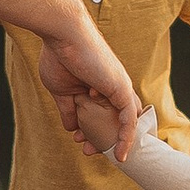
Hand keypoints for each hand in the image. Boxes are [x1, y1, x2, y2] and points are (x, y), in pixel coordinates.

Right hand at [35, 13, 139, 158]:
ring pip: (123, 122)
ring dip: (110, 141)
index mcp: (98, 85)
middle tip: (86, 150)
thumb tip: (71, 128)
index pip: (103, 113)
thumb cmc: (59, 56)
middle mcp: (112, 86)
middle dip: (102, 138)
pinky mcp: (122, 89)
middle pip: (114, 119)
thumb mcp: (61, 90)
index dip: (92, 129)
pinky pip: (130, 120)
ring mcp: (119, 87)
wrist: (63, 35)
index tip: (77, 140)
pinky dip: (127, 138)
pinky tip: (121, 154)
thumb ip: (68, 109)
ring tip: (92, 152)